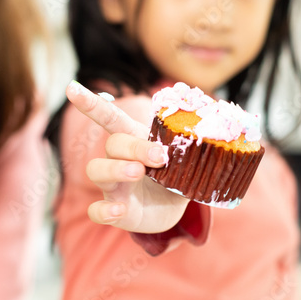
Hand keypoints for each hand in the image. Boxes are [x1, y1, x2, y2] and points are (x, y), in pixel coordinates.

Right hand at [66, 81, 189, 232]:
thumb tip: (228, 126)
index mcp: (136, 142)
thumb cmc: (176, 176)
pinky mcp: (115, 212)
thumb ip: (197, 142)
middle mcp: (119, 161)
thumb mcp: (188, 158)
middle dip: (132, 147)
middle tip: (159, 157)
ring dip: (114, 170)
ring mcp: (114, 187)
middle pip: (112, 145)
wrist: (176, 209)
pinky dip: (104, 210)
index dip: (91, 103)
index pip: (111, 119)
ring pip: (96, 171)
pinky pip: (96, 210)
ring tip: (136, 173)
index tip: (72, 87)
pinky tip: (119, 211)